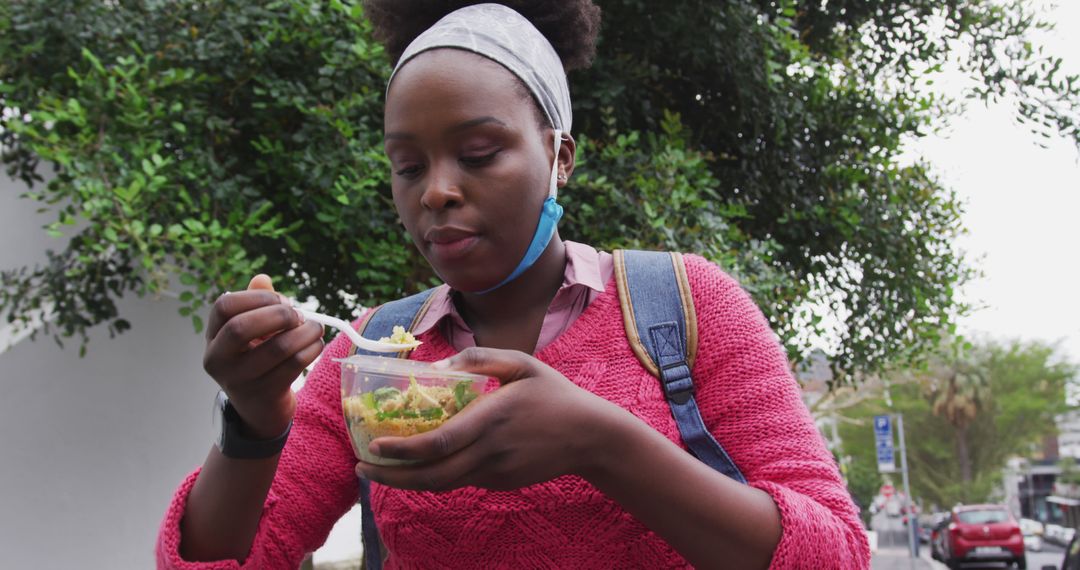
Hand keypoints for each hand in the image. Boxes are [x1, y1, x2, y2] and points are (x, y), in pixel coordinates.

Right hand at [202, 275, 324, 438]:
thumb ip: (256, 303)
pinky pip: (294, 365)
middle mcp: (219, 360)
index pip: (223, 307)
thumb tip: (263, 279)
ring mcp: (240, 380)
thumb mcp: (252, 332)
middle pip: (242, 328)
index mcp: (213, 338)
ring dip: (305, 332)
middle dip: (278, 315)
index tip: (281, 300)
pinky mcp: (265, 394)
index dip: (256, 297)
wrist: (259, 408)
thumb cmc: (256, 359)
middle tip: (298, 315)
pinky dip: (312, 349)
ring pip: (277, 348)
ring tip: (315, 327)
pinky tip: (316, 344)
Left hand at [354, 347, 627, 490]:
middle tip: (360, 467)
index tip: (373, 446)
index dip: (402, 451)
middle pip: (431, 475)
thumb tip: (442, 366)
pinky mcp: (500, 482)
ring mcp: (495, 471)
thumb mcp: (523, 363)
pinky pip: (461, 480)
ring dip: (407, 480)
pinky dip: (434, 476)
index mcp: (491, 419)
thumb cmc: (554, 394)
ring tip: (379, 470)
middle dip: (390, 476)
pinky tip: (418, 464)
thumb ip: (482, 358)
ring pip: (442, 484)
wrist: (590, 436)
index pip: (439, 443)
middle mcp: (489, 451)